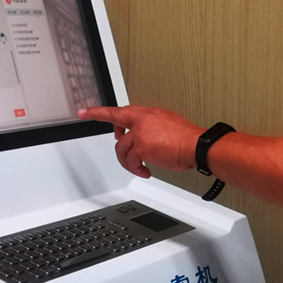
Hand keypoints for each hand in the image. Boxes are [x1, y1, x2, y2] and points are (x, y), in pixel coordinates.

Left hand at [78, 106, 205, 177]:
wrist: (197, 145)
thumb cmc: (186, 138)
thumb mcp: (167, 124)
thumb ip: (150, 127)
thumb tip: (143, 136)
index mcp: (147, 113)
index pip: (119, 111)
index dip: (99, 112)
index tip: (85, 112)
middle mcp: (142, 120)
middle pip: (116, 129)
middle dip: (117, 143)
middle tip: (123, 150)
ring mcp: (140, 133)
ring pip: (122, 149)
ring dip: (129, 162)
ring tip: (140, 167)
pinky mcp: (142, 147)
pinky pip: (131, 161)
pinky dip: (137, 169)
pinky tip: (145, 171)